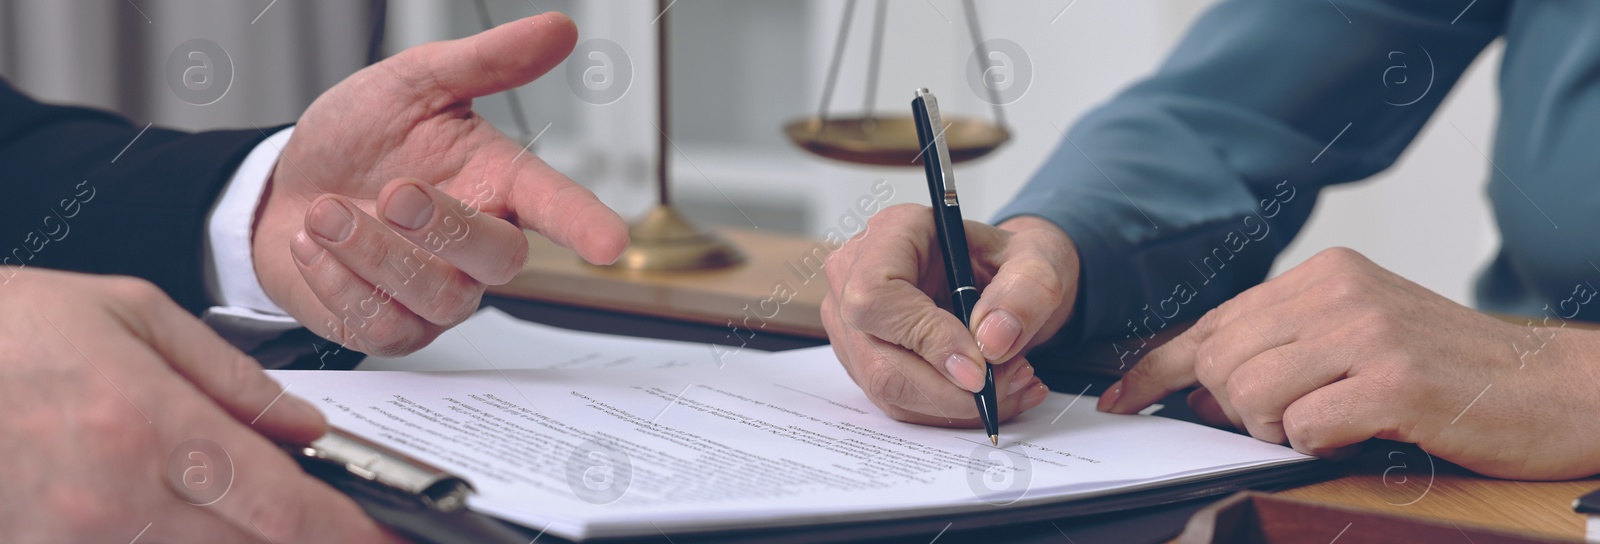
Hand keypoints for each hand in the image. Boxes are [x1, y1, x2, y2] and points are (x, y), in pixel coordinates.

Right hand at [0, 268, 397, 541]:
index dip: (349, 532)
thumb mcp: (133, 315)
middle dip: (307, 541)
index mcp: (150, 427)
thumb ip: (234, 377)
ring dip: (246, 542)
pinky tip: (192, 518)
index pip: (283, 507)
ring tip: (257, 508)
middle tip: (340, 524)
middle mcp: (116, 501)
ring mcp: (74, 542)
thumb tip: (305, 431)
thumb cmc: (8, 330)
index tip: (387, 536)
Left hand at [253, 12, 627, 355]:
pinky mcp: (393, 327)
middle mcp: (478, 246)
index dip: (584, 224)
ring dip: (374, 253)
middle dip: (446, 228)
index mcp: (498, 183)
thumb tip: (557, 28)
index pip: (557, 205)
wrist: (286, 186)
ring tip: (326, 210)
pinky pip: (383, 326)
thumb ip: (486, 62)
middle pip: (501, 260)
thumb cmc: (360, 139)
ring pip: (440, 298)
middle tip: (394, 193)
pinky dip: (338, 282)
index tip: (608, 245)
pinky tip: (313, 243)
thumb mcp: (415, 83)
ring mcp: (440, 294)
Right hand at [821, 204, 1078, 425]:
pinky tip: (993, 393)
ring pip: (888, 388)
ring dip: (956, 403)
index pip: (875, 296)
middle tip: (1011, 382)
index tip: (979, 368)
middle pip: (878, 358)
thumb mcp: (1039, 260)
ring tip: (1011, 385)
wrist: (1007, 278)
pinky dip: (950, 408)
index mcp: (892, 233)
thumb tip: (993, 342)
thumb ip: (1026, 292)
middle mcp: (856, 275)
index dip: (925, 339)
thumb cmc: (1011, 260)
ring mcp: (853, 322)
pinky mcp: (864, 359)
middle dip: (951, 389)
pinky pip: (898, 402)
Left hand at [1101, 247, 1599, 479]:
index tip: (1120, 396)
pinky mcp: (1393, 382)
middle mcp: (1338, 293)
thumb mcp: (1358, 338)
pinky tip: (1355, 433)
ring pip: (1250, 393)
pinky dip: (1315, 444)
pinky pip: (1303, 427)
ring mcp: (1366, 334)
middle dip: (1229, 409)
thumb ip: (1281, 349)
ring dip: (1274, 428)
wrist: (1552, 388)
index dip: (1156, 367)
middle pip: (1221, 361)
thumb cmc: (1451, 372)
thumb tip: (1195, 388)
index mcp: (1324, 277)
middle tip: (1278, 423)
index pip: (1212, 321)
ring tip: (1325, 425)